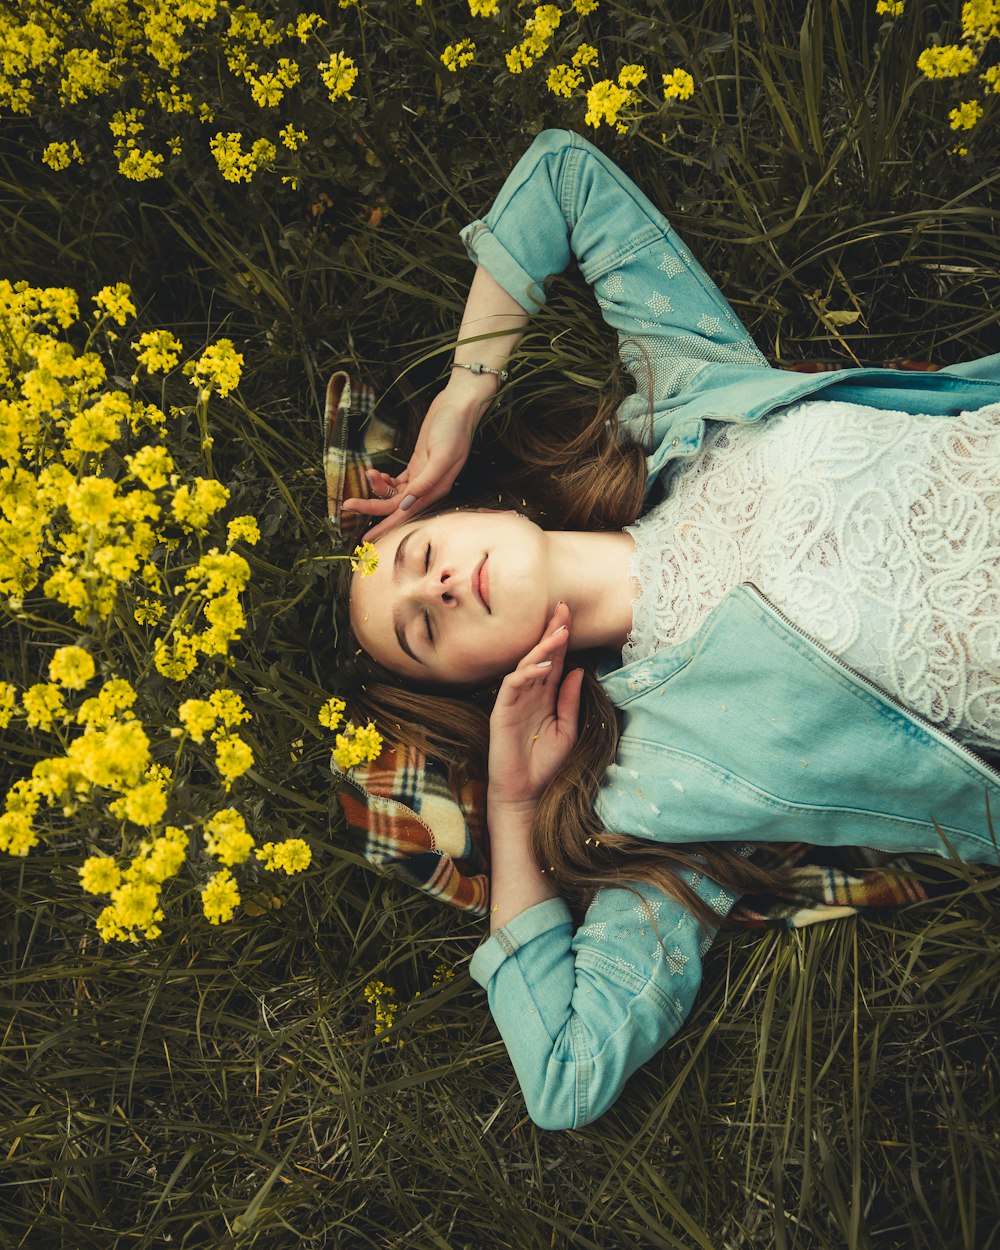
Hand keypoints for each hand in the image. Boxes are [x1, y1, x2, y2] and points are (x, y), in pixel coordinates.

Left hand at [342, 371, 493, 541]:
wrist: (458, 406)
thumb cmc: (453, 429)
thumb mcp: (441, 455)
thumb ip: (425, 482)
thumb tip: (405, 504)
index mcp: (436, 490)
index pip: (404, 514)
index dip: (384, 525)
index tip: (364, 537)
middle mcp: (428, 488)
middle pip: (394, 505)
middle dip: (371, 505)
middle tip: (348, 504)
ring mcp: (422, 477)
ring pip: (394, 492)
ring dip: (378, 487)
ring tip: (368, 473)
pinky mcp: (417, 465)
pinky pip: (397, 481)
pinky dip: (384, 480)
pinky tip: (376, 473)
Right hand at [487, 603, 584, 817]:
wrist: (525, 793)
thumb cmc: (545, 765)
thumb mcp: (567, 730)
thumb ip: (569, 701)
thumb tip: (579, 671)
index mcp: (544, 697)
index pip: (554, 662)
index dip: (562, 640)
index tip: (571, 617)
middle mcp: (528, 695)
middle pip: (540, 656)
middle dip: (551, 632)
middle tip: (563, 609)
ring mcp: (513, 702)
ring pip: (526, 666)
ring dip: (542, 648)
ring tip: (559, 633)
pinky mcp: (502, 712)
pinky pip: (512, 685)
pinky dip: (528, 673)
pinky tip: (543, 665)